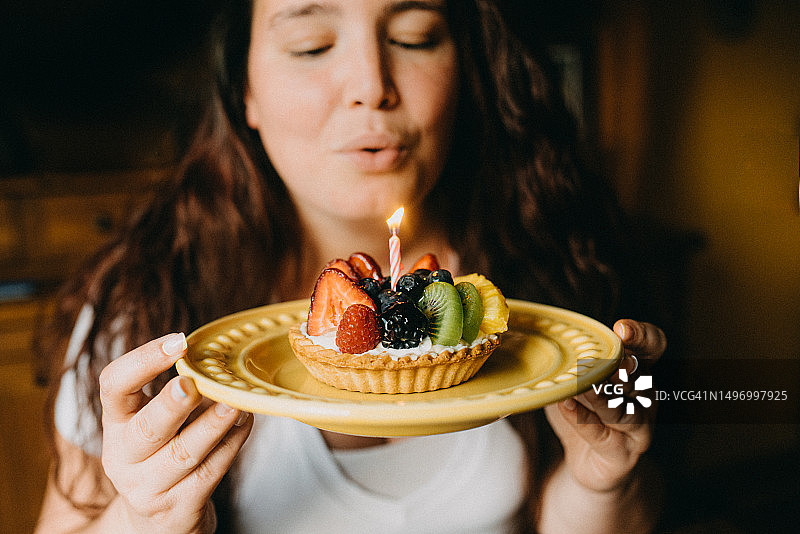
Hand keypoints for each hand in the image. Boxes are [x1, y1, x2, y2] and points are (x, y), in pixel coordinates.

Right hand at [99, 333, 252, 532]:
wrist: (157, 522)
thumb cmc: (160, 457)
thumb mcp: (152, 424)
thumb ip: (173, 394)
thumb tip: (217, 359)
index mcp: (115, 423)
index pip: (113, 386)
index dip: (142, 361)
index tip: (177, 342)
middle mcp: (124, 456)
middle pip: (146, 428)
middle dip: (171, 405)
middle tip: (192, 384)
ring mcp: (148, 487)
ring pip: (183, 454)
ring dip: (212, 426)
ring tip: (234, 403)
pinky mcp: (179, 508)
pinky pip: (210, 473)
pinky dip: (231, 446)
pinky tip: (244, 424)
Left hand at [544, 319, 665, 492]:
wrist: (587, 464)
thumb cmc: (583, 415)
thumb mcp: (575, 382)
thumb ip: (571, 363)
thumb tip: (542, 338)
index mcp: (637, 372)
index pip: (652, 346)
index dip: (642, 335)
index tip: (621, 329)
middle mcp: (643, 397)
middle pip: (638, 377)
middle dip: (620, 366)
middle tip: (598, 359)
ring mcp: (638, 427)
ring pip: (622, 409)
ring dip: (599, 396)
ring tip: (580, 386)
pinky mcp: (623, 454)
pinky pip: (603, 435)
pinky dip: (582, 420)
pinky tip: (566, 406)